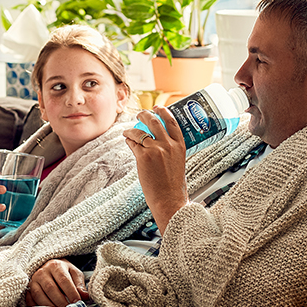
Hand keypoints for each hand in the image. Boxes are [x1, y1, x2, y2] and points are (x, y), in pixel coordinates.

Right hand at [25, 258, 88, 306]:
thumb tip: (85, 297)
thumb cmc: (64, 271)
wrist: (48, 265)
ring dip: (50, 306)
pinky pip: (30, 299)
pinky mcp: (28, 288)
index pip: (63, 280)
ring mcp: (33, 280)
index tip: (78, 302)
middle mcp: (42, 272)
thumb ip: (80, 285)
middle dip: (61, 302)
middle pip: (50, 288)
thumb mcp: (74, 273)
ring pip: (39, 295)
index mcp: (56, 266)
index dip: (71, 292)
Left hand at [122, 106, 188, 232]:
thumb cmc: (173, 184)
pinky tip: (127, 140)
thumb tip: (158, 139)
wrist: (169, 199)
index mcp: (180, 145)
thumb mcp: (178, 161)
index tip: (157, 108)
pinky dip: (129, 140)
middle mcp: (168, 145)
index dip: (163, 111)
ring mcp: (156, 149)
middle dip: (145, 115)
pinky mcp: (144, 156)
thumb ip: (171, 148)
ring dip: (132, 129)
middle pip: (155, 121)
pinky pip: (133, 143)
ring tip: (128, 130)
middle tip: (140, 114)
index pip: (172, 121)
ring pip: (140, 131)